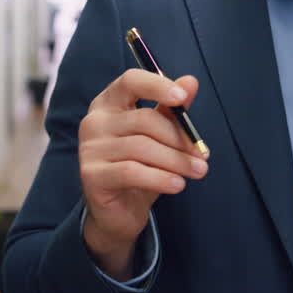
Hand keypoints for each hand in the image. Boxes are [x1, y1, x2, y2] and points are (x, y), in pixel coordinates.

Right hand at [78, 69, 206, 279]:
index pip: (131, 81)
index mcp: (110, 103)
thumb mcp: (160, 136)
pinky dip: (161, 178)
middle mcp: (95, 121)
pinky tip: (178, 185)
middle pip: (145, 119)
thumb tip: (190, 82)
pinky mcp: (91, 174)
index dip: (157, 86)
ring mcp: (90, 148)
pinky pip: (132, 172)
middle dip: (179, 137)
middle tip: (202, 155)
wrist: (119, 211)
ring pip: (142, 147)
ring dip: (177, 161)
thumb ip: (172, 109)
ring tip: (198, 171)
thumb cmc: (141, 166)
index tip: (182, 98)